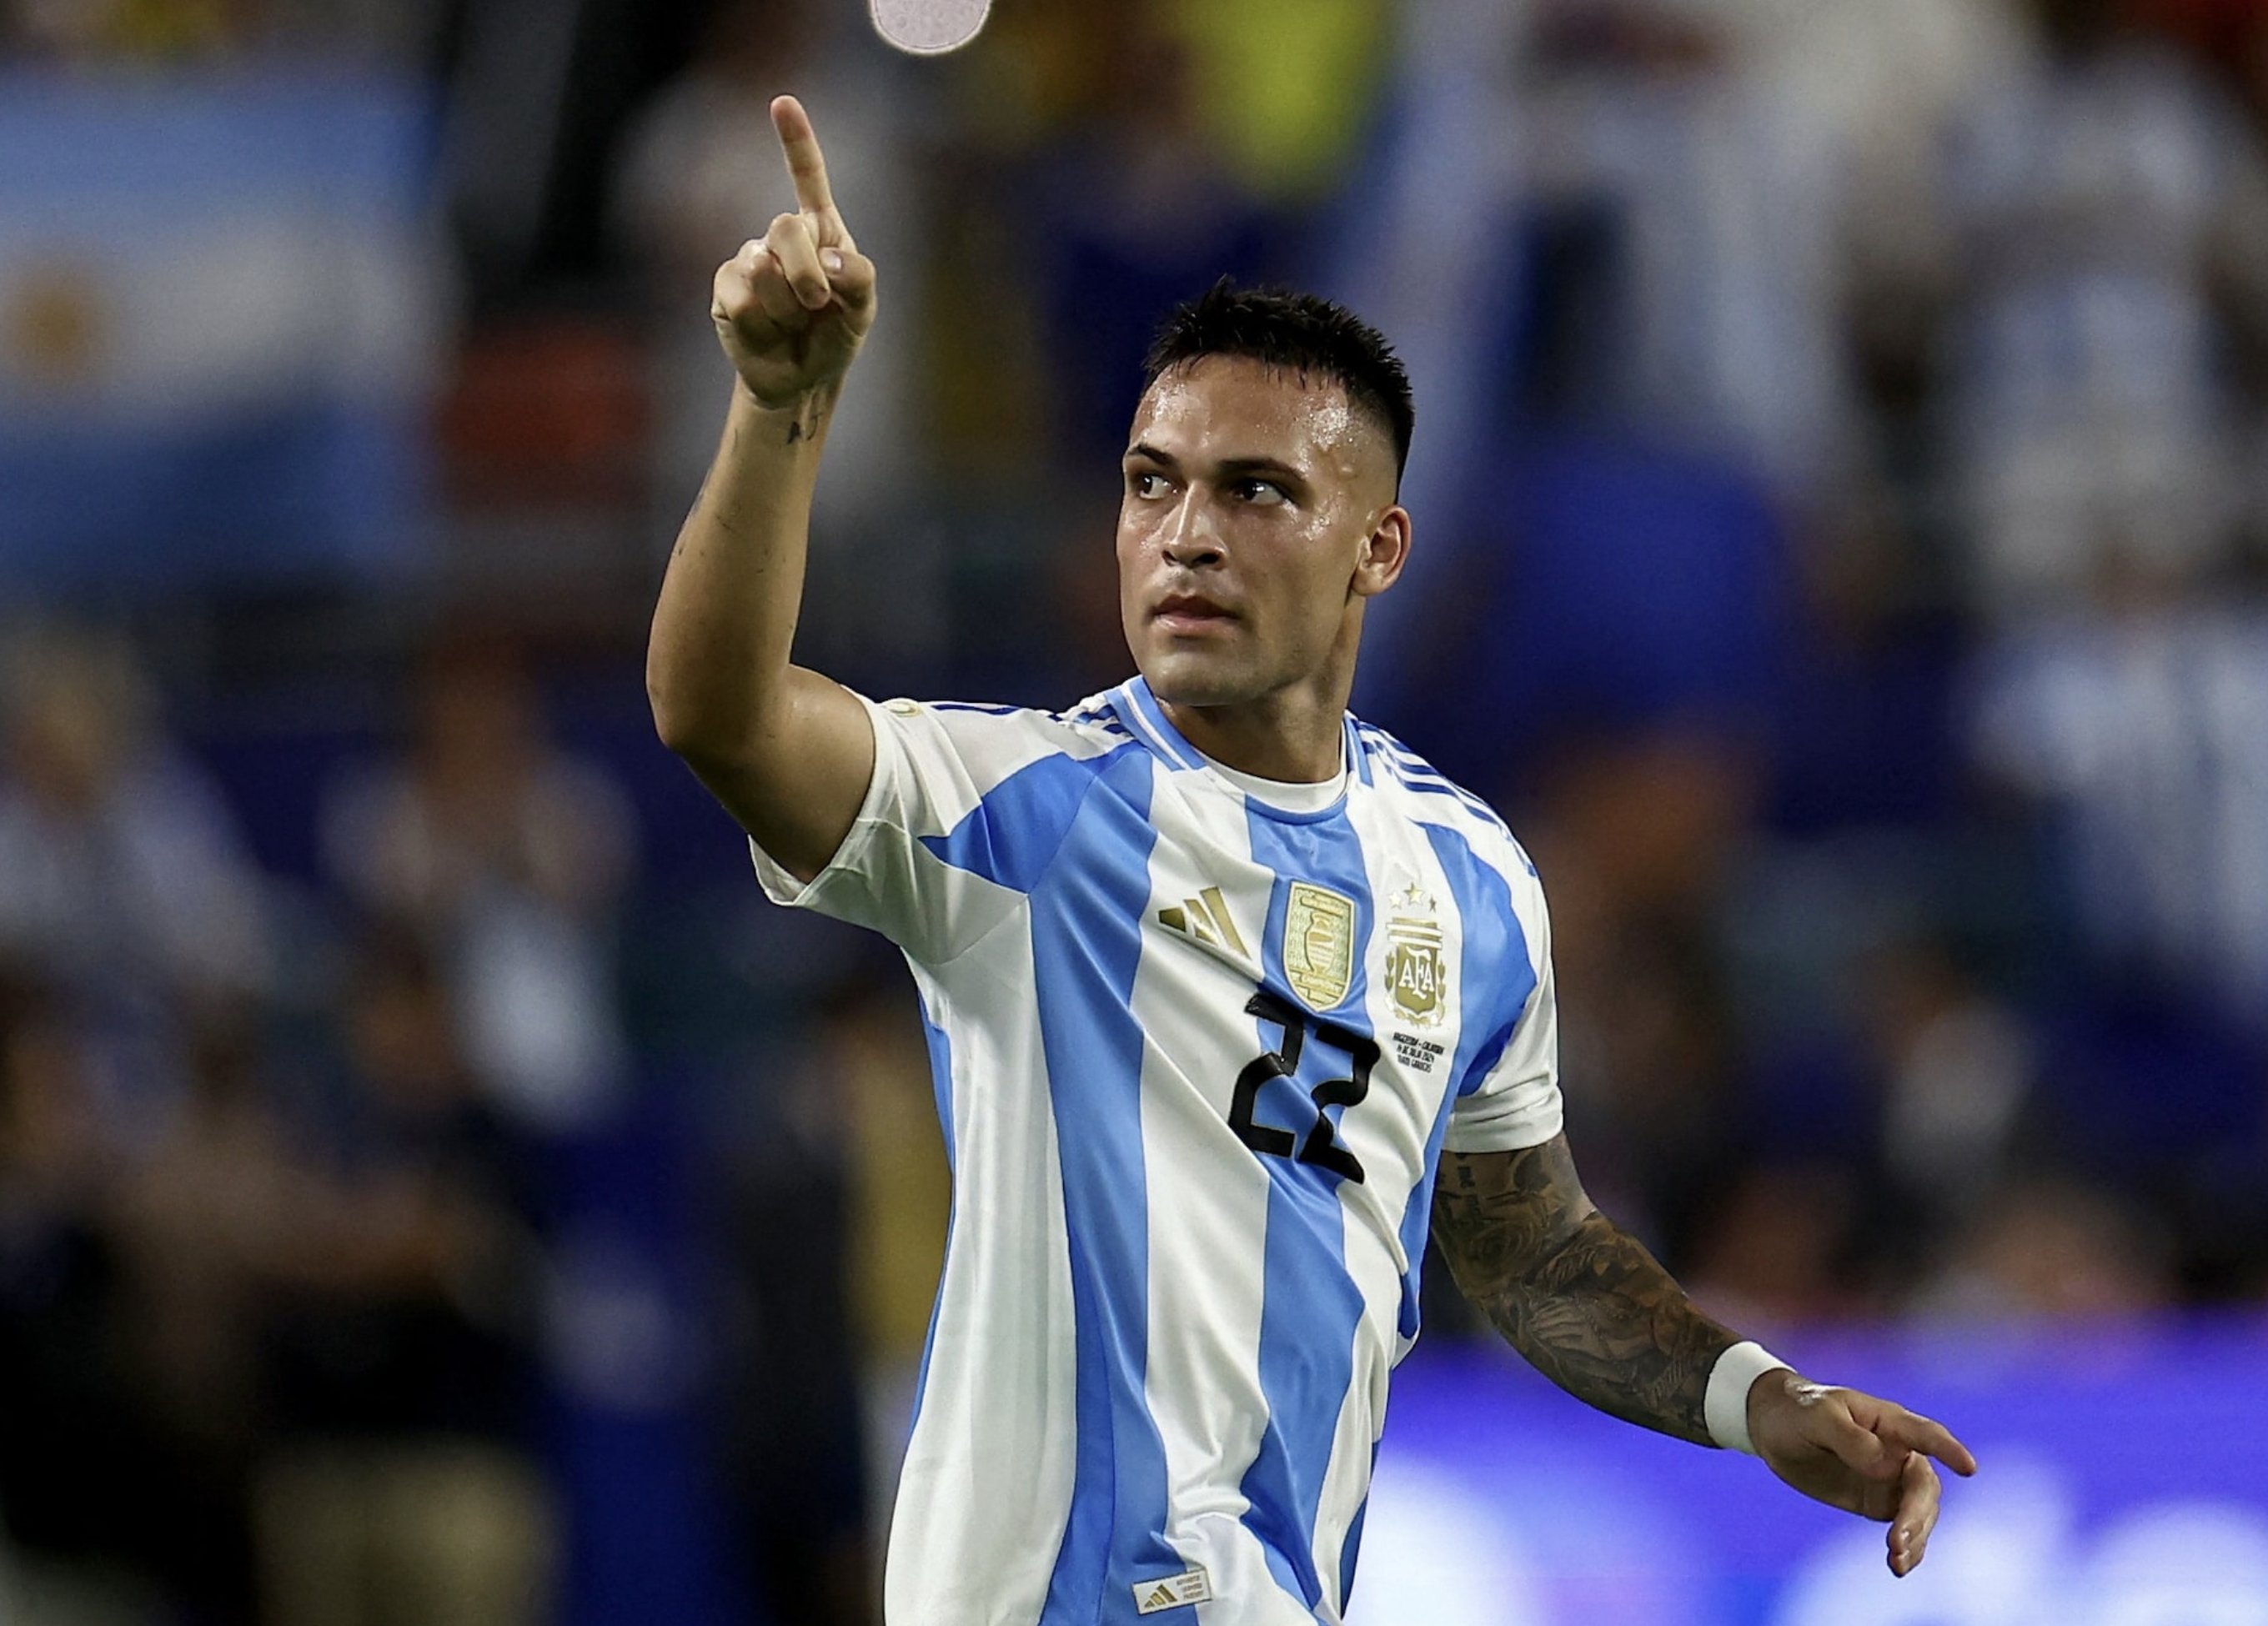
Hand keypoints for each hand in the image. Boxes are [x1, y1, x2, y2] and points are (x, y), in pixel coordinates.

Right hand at [711, 95, 877, 408]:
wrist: (803, 378)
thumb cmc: (835, 335)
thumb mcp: (863, 309)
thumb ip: (859, 277)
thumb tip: (828, 260)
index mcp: (821, 230)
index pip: (808, 178)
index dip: (796, 142)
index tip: (782, 103)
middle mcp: (782, 237)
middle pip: (786, 228)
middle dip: (807, 274)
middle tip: (817, 305)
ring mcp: (749, 259)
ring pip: (763, 269)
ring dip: (787, 308)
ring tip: (792, 323)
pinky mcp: (726, 288)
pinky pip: (743, 300)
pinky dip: (764, 325)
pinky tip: (768, 332)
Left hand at [1748, 1371, 1977, 1577]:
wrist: (1773, 1427)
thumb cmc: (1798, 1411)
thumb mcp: (1816, 1417)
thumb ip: (1850, 1438)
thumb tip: (1885, 1465)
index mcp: (1888, 1421)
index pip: (1925, 1434)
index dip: (1948, 1449)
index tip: (1969, 1468)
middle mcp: (1899, 1452)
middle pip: (1923, 1485)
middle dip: (1916, 1514)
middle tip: (1898, 1539)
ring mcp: (1891, 1480)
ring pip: (1920, 1512)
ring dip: (1915, 1537)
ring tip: (1897, 1560)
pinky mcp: (1878, 1502)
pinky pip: (1903, 1528)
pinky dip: (1908, 1548)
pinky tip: (1899, 1566)